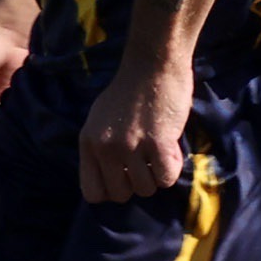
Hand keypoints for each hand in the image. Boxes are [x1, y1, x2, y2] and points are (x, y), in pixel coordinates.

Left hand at [79, 56, 192, 202]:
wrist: (152, 65)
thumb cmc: (129, 92)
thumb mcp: (99, 120)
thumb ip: (100, 149)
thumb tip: (107, 181)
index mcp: (88, 142)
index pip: (92, 193)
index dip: (112, 191)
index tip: (124, 177)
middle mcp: (104, 147)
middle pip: (121, 195)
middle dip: (136, 184)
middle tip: (146, 162)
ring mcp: (130, 145)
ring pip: (146, 189)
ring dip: (157, 175)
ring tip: (158, 150)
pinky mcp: (157, 142)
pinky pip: (166, 178)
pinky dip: (172, 168)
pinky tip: (171, 149)